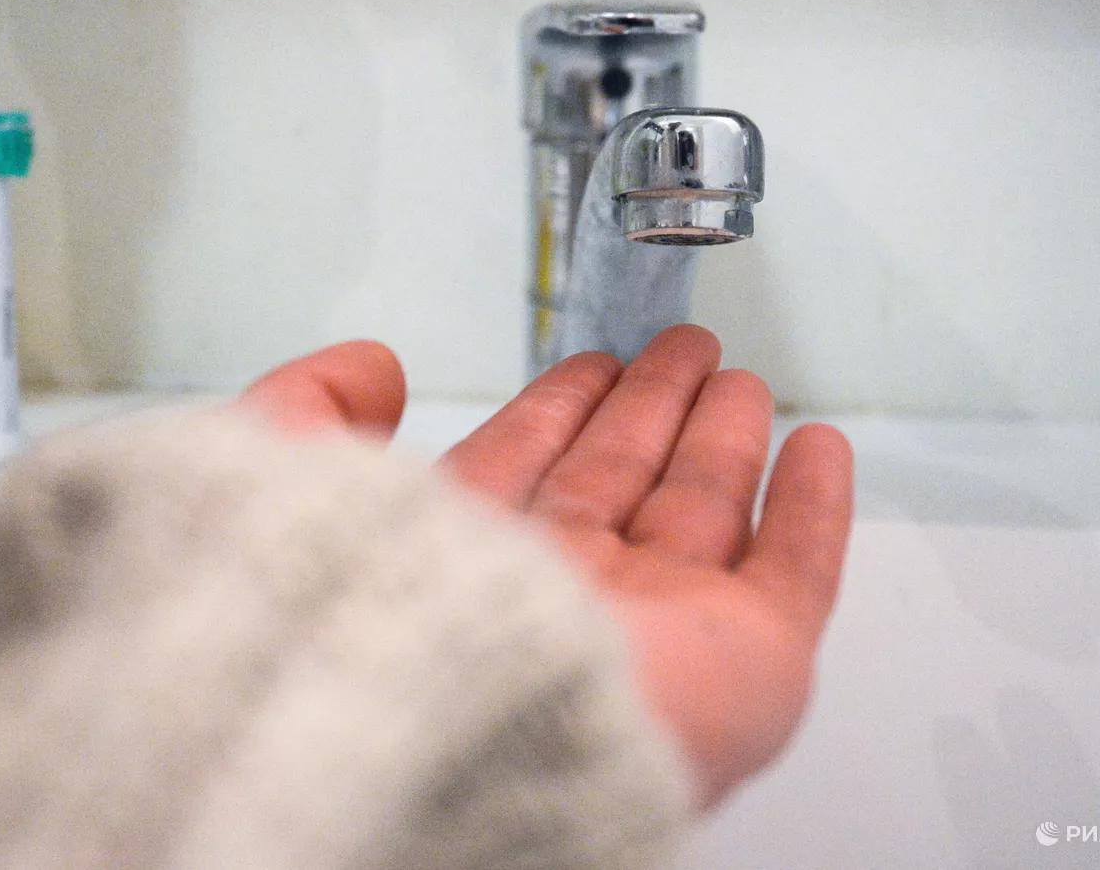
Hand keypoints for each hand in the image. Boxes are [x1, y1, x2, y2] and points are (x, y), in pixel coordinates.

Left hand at [240, 327, 853, 808]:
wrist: (449, 748)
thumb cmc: (355, 627)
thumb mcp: (282, 488)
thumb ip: (308, 417)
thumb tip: (369, 367)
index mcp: (463, 561)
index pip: (526, 466)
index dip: (561, 407)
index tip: (592, 360)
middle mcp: (561, 594)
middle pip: (623, 480)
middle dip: (651, 409)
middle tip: (683, 351)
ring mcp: (660, 630)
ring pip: (703, 513)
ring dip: (725, 442)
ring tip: (740, 383)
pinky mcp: (747, 663)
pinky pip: (794, 569)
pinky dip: (813, 508)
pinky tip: (817, 453)